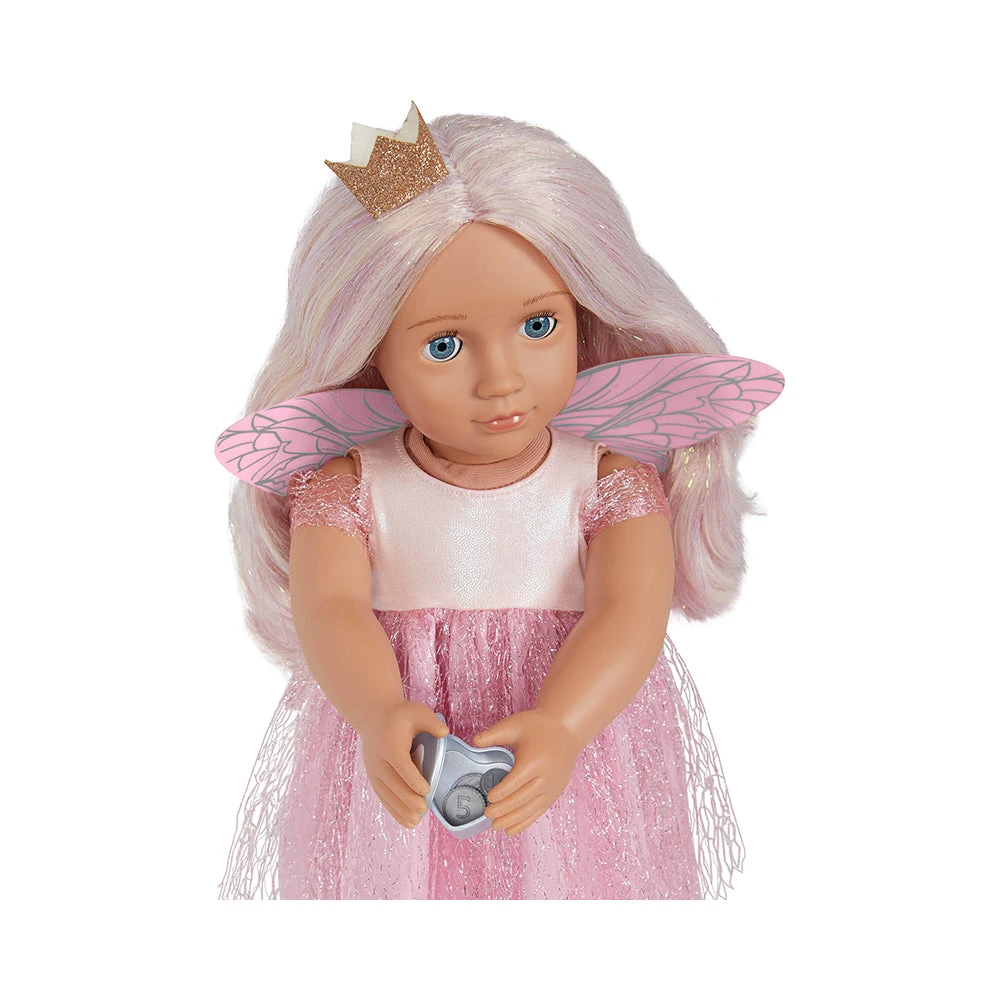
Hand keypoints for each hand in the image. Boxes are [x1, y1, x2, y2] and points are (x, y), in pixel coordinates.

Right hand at [358, 701, 447, 828]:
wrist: (373, 716)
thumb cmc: (399, 715)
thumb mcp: (416, 712)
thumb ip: (432, 723)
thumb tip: (445, 733)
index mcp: (391, 745)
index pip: (401, 765)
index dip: (413, 779)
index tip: (425, 791)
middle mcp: (378, 760)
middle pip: (393, 783)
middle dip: (407, 799)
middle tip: (423, 811)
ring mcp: (374, 770)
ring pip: (386, 794)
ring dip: (400, 809)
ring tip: (415, 822)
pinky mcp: (373, 777)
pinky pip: (383, 796)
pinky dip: (393, 809)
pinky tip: (405, 821)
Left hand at [472, 709, 582, 835]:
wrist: (566, 729)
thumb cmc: (539, 726)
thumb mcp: (514, 724)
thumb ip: (493, 735)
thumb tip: (474, 742)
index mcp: (533, 762)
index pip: (513, 783)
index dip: (500, 794)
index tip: (488, 798)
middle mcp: (545, 778)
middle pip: (520, 800)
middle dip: (502, 810)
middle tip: (487, 814)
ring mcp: (552, 788)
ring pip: (529, 809)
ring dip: (512, 820)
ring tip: (496, 827)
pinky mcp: (555, 793)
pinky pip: (539, 811)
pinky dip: (525, 822)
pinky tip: (512, 830)